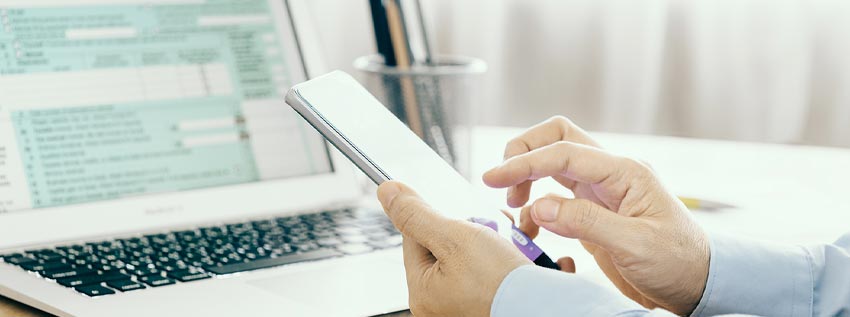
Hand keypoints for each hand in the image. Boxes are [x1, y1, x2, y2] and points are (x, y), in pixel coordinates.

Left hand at [377, 181, 530, 315]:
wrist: (545, 309)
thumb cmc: (500, 284)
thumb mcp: (453, 238)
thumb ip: (418, 215)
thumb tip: (388, 192)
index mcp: (423, 291)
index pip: (415, 238)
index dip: (438, 219)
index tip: (461, 215)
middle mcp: (442, 302)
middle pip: (448, 245)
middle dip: (473, 230)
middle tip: (491, 231)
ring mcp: (469, 302)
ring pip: (476, 253)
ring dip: (496, 240)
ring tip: (512, 245)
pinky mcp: (494, 300)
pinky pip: (497, 269)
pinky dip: (511, 257)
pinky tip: (522, 258)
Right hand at [482, 116, 709, 314]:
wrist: (697, 285)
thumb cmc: (679, 262)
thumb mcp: (636, 245)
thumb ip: (587, 222)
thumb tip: (542, 207)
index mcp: (625, 172)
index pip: (565, 152)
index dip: (525, 162)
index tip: (494, 178)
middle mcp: (610, 174)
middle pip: (558, 138)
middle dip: (524, 153)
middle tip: (501, 183)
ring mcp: (600, 192)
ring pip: (553, 164)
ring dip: (527, 179)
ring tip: (514, 209)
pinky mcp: (593, 213)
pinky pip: (555, 197)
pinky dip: (535, 209)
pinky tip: (531, 231)